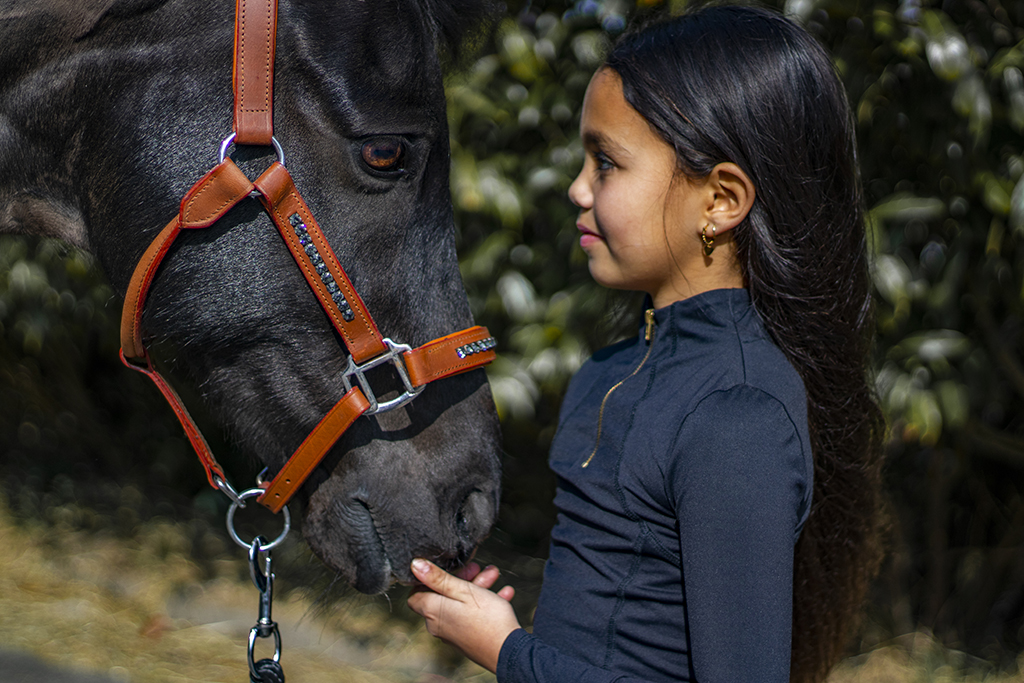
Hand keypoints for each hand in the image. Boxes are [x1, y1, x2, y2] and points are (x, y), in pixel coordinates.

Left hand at [407, 558, 520, 672]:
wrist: (510, 652)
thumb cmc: (487, 619)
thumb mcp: (463, 590)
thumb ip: (438, 578)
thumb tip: (415, 565)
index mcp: (433, 611)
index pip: (416, 594)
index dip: (427, 580)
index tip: (445, 569)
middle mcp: (439, 625)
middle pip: (443, 596)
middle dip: (461, 578)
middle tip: (476, 568)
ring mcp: (454, 634)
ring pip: (460, 604)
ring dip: (476, 588)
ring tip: (493, 575)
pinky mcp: (468, 639)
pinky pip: (471, 617)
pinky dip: (484, 604)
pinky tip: (503, 593)